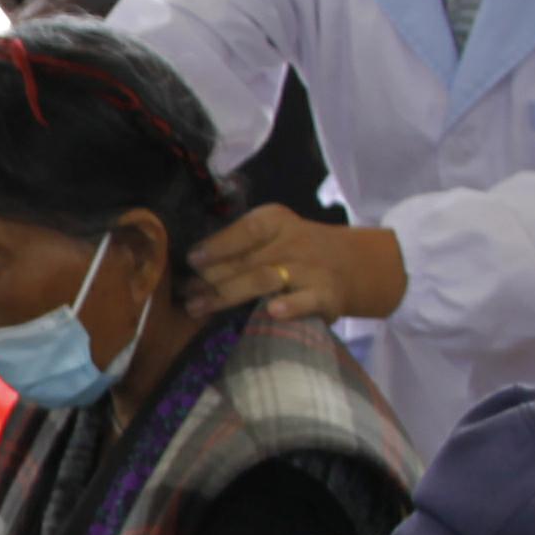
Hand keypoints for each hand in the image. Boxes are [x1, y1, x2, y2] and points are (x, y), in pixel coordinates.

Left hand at [188, 206, 408, 323]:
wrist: (350, 263)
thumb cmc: (295, 250)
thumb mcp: (273, 234)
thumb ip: (240, 244)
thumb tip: (192, 263)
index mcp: (277, 221)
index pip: (245, 231)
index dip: (218, 245)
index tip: (191, 261)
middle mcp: (294, 242)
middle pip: (247, 260)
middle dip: (211, 279)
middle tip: (184, 295)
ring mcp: (311, 269)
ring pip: (265, 280)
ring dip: (229, 295)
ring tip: (199, 308)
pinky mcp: (326, 296)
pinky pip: (306, 301)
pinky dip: (290, 306)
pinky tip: (271, 312)